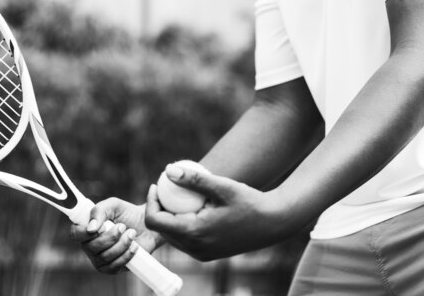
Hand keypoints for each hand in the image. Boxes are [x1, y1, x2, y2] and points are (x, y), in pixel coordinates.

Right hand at [69, 197, 163, 273]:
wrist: (146, 225)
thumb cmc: (127, 214)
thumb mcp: (113, 205)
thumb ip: (99, 211)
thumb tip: (91, 228)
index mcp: (86, 229)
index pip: (75, 234)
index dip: (84, 232)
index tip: (100, 227)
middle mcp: (89, 246)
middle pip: (91, 247)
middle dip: (110, 236)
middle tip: (123, 226)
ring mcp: (100, 259)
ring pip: (105, 257)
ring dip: (122, 244)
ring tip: (132, 233)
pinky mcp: (112, 268)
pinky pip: (115, 266)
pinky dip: (126, 255)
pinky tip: (134, 246)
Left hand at [145, 164, 294, 260]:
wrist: (273, 223)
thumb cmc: (249, 202)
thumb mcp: (222, 186)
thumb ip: (194, 179)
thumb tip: (168, 170)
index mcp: (194, 234)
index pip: (155, 221)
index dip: (150, 202)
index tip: (156, 184)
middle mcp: (195, 249)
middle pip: (161, 230)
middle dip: (157, 208)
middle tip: (164, 186)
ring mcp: (201, 254)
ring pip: (172, 236)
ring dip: (169, 216)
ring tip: (175, 194)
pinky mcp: (207, 254)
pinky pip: (185, 239)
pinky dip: (182, 223)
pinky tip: (190, 206)